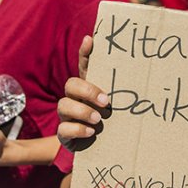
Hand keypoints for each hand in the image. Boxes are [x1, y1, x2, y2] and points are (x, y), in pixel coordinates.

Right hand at [57, 35, 109, 151]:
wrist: (97, 147)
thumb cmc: (108, 120)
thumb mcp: (114, 104)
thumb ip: (118, 86)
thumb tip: (124, 65)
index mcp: (88, 87)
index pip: (83, 65)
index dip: (85, 52)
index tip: (90, 40)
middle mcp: (74, 98)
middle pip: (71, 84)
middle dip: (87, 90)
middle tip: (106, 101)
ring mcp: (67, 115)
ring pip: (63, 105)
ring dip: (82, 111)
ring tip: (98, 118)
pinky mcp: (65, 133)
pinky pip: (64, 128)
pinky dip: (77, 129)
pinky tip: (91, 131)